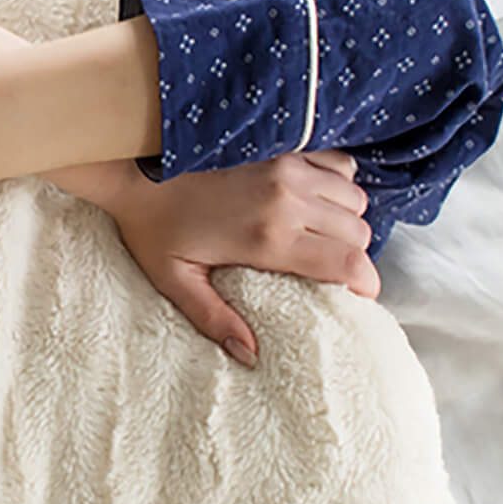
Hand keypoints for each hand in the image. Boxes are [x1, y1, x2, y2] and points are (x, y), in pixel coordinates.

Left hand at [98, 152, 377, 366]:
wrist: (135, 167)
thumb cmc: (154, 227)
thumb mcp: (177, 282)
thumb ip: (215, 320)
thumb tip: (251, 355)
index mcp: (267, 238)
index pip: (347, 262)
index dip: (367, 283)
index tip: (360, 296)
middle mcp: (287, 200)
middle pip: (358, 232)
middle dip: (354, 256)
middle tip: (331, 269)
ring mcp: (288, 168)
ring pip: (354, 198)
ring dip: (348, 220)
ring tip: (323, 235)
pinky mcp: (283, 148)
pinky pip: (338, 165)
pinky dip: (339, 184)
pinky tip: (316, 200)